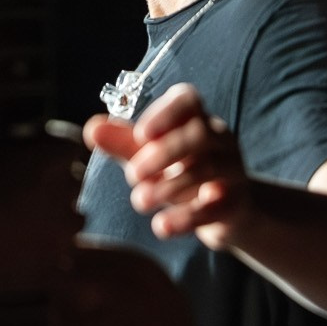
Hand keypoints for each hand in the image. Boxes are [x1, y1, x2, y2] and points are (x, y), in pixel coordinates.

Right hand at [0, 106, 86, 293]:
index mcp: (48, 154)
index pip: (67, 141)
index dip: (43, 143)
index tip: (24, 148)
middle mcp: (64, 195)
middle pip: (73, 181)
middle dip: (49, 180)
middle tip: (13, 185)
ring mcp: (60, 237)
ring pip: (70, 224)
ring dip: (50, 220)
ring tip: (14, 222)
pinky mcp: (49, 272)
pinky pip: (64, 266)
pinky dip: (48, 260)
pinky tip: (18, 253)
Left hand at [82, 82, 248, 246]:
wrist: (223, 212)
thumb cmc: (181, 174)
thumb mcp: (149, 158)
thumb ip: (123, 144)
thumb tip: (91, 128)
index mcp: (196, 119)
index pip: (188, 100)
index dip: (165, 113)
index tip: (140, 134)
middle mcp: (219, 139)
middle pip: (199, 134)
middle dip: (163, 153)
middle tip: (132, 174)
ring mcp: (232, 170)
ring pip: (207, 169)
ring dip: (168, 186)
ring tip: (139, 201)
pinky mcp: (235, 203)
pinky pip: (215, 207)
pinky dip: (186, 218)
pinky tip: (161, 226)